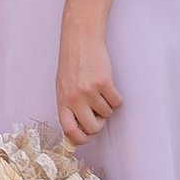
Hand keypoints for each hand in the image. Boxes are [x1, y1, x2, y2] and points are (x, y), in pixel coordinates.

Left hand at [56, 27, 122, 144]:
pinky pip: (117, 102)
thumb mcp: (63, 86)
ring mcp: (89, 91)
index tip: (86, 138)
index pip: (68, 130)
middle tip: (97, 112)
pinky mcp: (104, 84)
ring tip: (99, 91)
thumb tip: (77, 129)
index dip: (79, 139)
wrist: (80, 40)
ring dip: (107, 106)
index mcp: (62, 100)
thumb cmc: (72, 64)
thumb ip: (68, 106)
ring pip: (107, 114)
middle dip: (99, 124)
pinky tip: (108, 86)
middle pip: (92, 128)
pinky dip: (116, 97)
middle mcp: (74, 98)